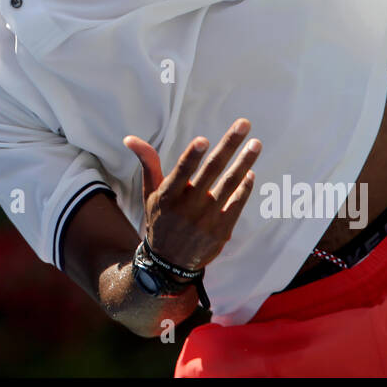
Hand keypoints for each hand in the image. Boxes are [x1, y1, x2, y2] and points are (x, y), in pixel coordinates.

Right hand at [123, 118, 260, 274]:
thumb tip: (130, 138)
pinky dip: (244, 188)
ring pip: (229, 186)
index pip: (182, 172)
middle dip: (229, 145)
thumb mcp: (150, 192)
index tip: (204, 140)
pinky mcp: (220, 230)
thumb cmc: (160, 218)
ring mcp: (206, 220)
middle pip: (212, 171)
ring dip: (244, 163)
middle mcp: (187, 207)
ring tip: (256, 144)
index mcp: (167, 196)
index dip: (192, 156)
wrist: (169, 262)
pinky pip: (236, 205)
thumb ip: (148, 162)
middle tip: (244, 124)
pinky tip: (250, 173)